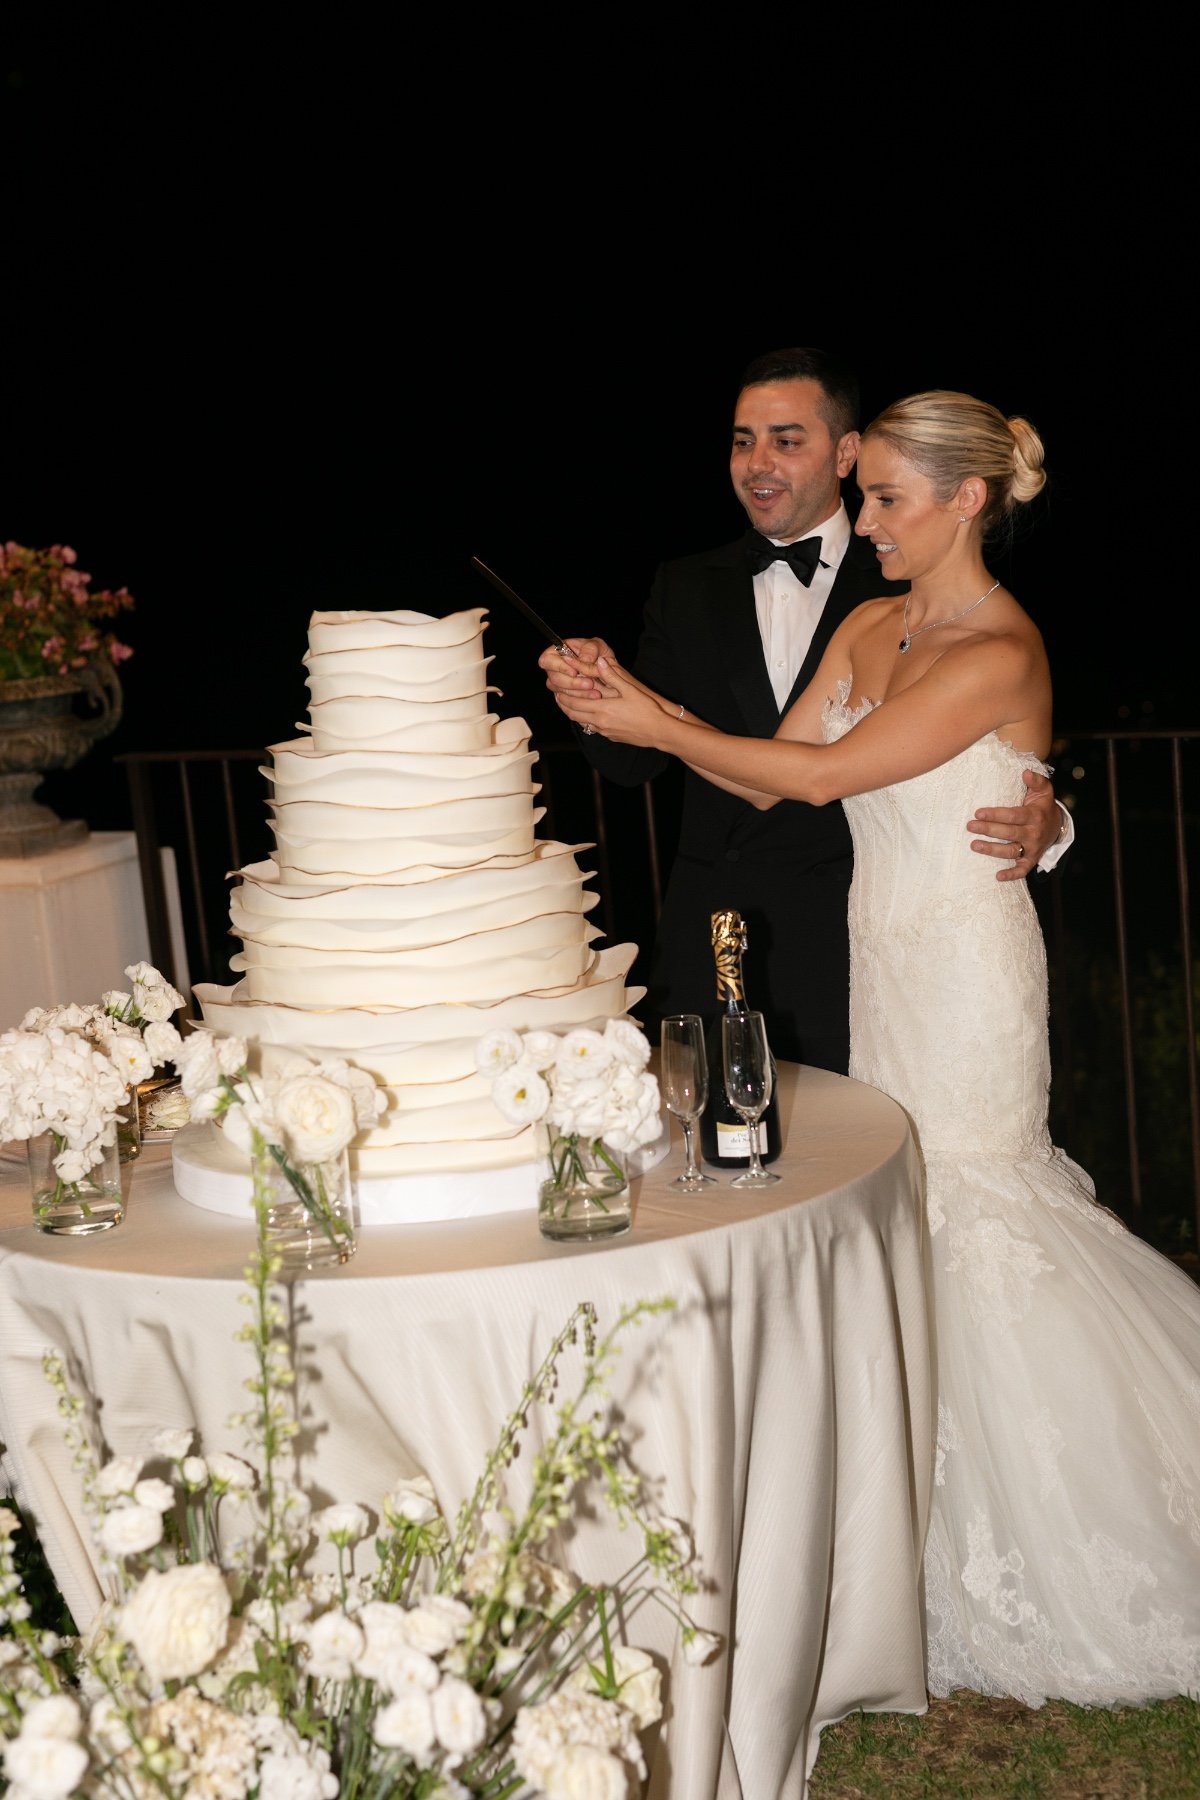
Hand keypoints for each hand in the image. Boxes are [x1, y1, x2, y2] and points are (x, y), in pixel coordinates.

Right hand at [538, 637, 608, 699]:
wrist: (608, 670)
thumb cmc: (600, 653)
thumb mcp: (598, 646)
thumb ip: (589, 651)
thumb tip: (582, 660)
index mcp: (557, 652)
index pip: (546, 660)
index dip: (558, 667)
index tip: (575, 672)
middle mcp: (555, 669)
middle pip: (553, 679)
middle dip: (572, 683)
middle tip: (590, 683)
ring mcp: (559, 684)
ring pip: (560, 692)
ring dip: (578, 693)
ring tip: (596, 691)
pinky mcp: (565, 696)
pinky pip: (567, 701)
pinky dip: (581, 699)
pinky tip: (594, 696)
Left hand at [558, 653, 673, 745]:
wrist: (659, 731)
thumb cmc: (647, 710)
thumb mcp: (630, 689)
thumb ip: (612, 676)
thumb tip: (600, 662)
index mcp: (602, 709)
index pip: (574, 703)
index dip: (563, 695)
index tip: (557, 688)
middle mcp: (600, 722)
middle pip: (573, 714)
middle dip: (563, 704)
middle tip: (558, 695)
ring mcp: (604, 732)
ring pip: (581, 722)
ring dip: (573, 713)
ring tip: (568, 704)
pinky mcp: (610, 736)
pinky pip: (592, 728)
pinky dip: (584, 720)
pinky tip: (587, 714)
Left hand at [967, 767, 1061, 881]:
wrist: (1058, 825)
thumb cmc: (1042, 805)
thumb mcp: (1044, 790)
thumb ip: (1036, 780)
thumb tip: (1025, 772)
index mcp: (1034, 815)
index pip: (1013, 816)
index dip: (995, 814)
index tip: (978, 812)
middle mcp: (1033, 833)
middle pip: (1008, 833)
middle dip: (988, 830)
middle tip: (970, 826)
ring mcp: (1032, 848)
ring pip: (1010, 851)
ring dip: (992, 850)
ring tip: (974, 845)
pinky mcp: (1031, 859)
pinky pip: (1022, 870)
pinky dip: (1012, 874)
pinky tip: (998, 877)